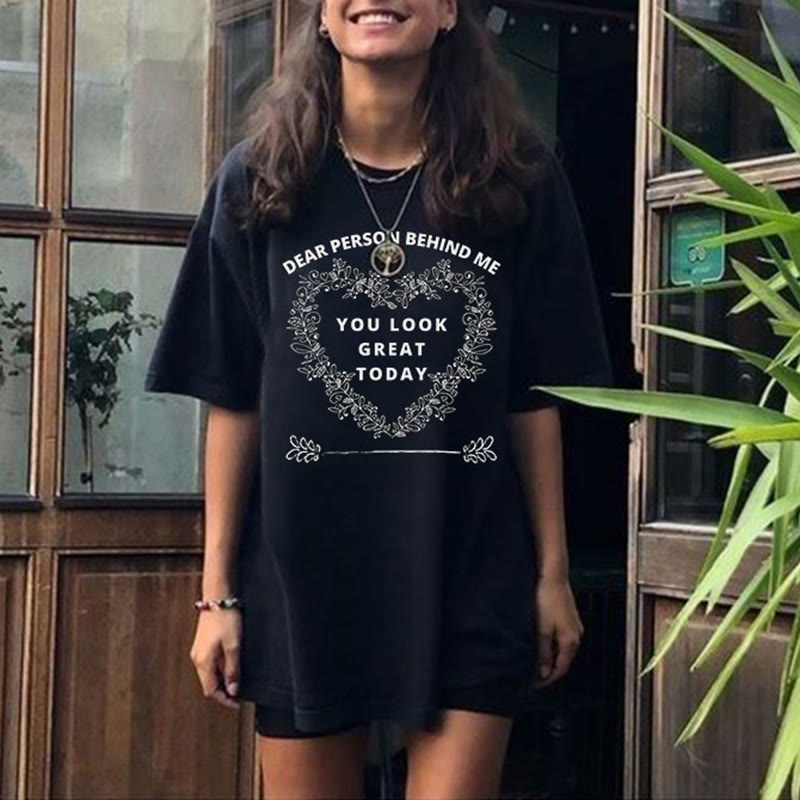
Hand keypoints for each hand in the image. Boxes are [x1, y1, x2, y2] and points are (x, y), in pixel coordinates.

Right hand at [189, 608, 241, 708]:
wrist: (218, 598)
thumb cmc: (226, 620)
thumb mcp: (234, 646)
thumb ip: (233, 670)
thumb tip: (233, 690)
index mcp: (203, 662)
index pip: (211, 690)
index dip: (225, 699)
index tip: (238, 703)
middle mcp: (197, 659)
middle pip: (209, 683)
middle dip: (223, 691)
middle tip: (240, 694)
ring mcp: (198, 651)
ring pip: (209, 673)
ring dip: (222, 679)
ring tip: (238, 680)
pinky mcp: (202, 644)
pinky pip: (210, 663)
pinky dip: (220, 669)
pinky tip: (231, 665)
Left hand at [532, 572, 583, 687]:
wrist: (552, 575)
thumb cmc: (546, 598)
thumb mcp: (541, 629)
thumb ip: (543, 652)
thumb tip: (544, 672)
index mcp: (571, 641)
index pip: (561, 669)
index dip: (547, 680)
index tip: (533, 685)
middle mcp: (576, 635)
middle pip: (562, 660)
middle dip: (547, 670)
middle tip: (530, 675)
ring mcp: (573, 625)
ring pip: (561, 649)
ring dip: (548, 657)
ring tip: (532, 660)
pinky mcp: (568, 617)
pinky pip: (560, 638)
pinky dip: (550, 645)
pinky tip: (539, 642)